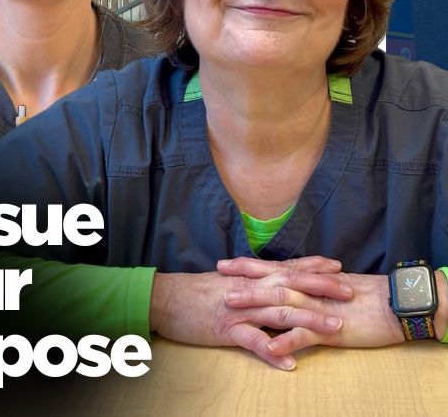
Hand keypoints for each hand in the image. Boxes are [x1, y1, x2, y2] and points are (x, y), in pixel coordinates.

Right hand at [150, 256, 352, 370]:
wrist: (165, 297)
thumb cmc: (194, 293)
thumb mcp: (226, 284)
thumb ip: (249, 286)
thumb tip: (269, 288)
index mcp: (250, 278)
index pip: (286, 269)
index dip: (312, 267)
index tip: (337, 267)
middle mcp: (249, 289)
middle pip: (291, 285)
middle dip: (321, 287)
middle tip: (349, 291)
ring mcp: (239, 309)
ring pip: (279, 311)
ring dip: (308, 320)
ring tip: (334, 327)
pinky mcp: (226, 328)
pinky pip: (251, 340)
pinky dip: (271, 350)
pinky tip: (289, 362)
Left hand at [219, 257, 404, 358]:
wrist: (393, 305)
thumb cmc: (365, 298)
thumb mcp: (331, 290)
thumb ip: (309, 289)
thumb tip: (291, 289)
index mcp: (307, 281)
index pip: (272, 270)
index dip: (247, 267)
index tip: (223, 264)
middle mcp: (307, 290)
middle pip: (269, 283)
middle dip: (242, 281)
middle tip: (218, 279)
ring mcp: (316, 307)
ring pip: (280, 304)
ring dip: (255, 304)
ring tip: (231, 307)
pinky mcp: (329, 328)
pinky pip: (304, 335)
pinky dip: (286, 341)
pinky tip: (269, 347)